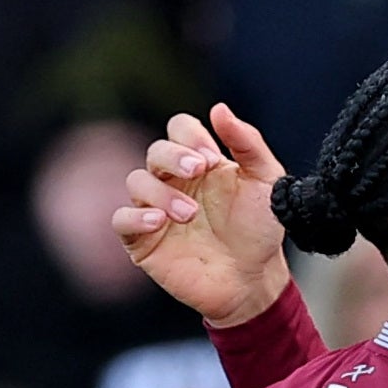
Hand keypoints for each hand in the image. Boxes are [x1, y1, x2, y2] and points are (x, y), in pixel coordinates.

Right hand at [112, 104, 292, 326]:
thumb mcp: (266, 182)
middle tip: (198, 171)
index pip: (179, 129)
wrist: (254, 278)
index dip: (190, 136)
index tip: (211, 156)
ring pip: (136, 182)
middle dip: (173, 157)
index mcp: (201, 163)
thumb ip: (248, 144)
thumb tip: (219, 109)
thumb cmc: (259, 229)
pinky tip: (159, 222)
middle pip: (156, 151)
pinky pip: (121, 220)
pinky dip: (135, 217)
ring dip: (161, 192)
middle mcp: (174, 181)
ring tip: (189, 213)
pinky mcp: (144, 240)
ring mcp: (156, 209)